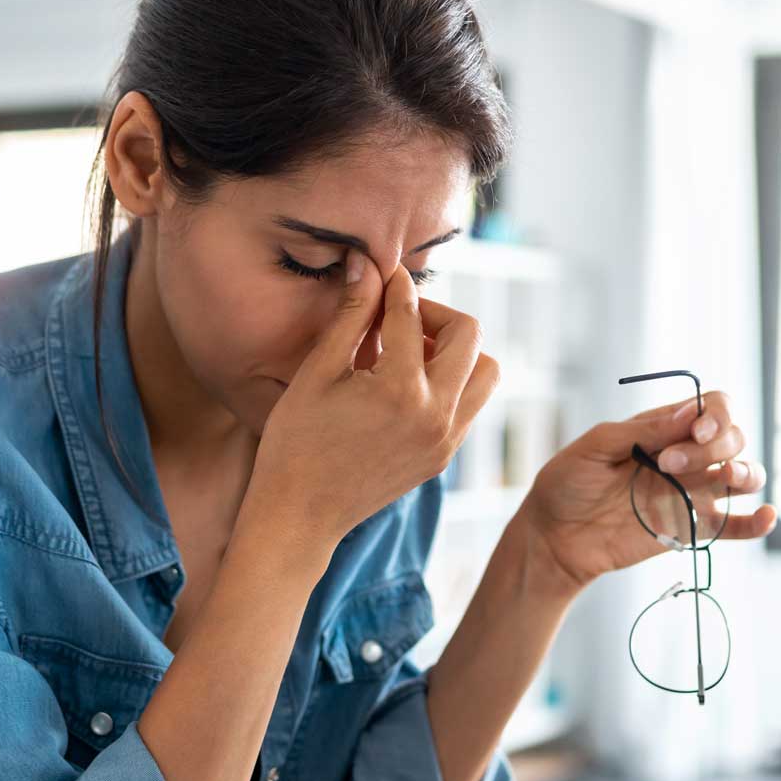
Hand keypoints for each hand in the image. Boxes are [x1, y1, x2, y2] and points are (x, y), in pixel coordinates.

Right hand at [244, 252, 501, 550]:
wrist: (299, 516)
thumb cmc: (295, 442)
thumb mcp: (318, 372)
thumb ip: (351, 316)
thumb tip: (367, 264)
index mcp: (401, 389)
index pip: (411, 314)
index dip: (394, 285)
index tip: (383, 272)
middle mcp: (436, 415)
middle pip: (469, 335)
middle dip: (435, 314)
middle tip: (398, 317)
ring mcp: (446, 440)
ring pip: (485, 372)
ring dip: (456, 351)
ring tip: (410, 352)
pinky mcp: (444, 457)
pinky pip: (470, 404)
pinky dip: (452, 382)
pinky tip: (407, 383)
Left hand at [517, 391, 776, 593]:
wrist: (554, 537)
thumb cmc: (567, 485)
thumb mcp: (595, 447)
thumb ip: (642, 430)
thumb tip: (688, 414)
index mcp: (664, 428)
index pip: (713, 408)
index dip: (715, 415)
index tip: (694, 430)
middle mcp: (686, 456)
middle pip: (732, 438)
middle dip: (712, 445)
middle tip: (668, 464)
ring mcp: (693, 492)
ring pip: (744, 475)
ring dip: (746, 471)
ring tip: (727, 477)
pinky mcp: (692, 528)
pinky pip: (736, 525)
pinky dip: (757, 521)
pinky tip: (766, 516)